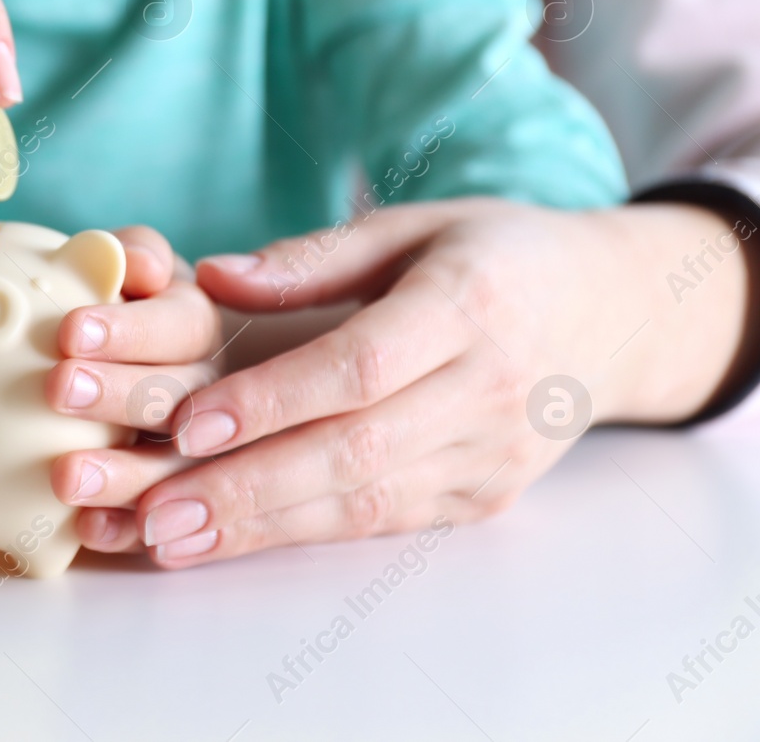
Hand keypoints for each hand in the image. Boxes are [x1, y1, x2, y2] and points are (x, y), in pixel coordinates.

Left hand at [64, 198, 748, 567]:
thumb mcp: (410, 225)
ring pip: (366, 501)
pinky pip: (385, 521)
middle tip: (153, 510)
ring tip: (169, 539)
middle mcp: (490, 387)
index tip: (186, 422)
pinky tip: (230, 540)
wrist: (612, 313)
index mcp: (470, 303)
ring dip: (261, 526)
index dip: (272, 399)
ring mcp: (493, 453)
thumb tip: (212, 277)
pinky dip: (302, 533)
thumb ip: (310, 257)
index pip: (361, 365)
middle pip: (357, 449)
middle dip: (247, 487)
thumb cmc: (491, 253)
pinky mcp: (485, 496)